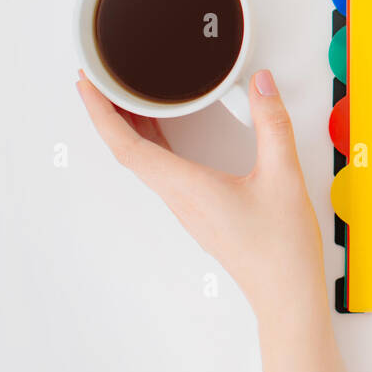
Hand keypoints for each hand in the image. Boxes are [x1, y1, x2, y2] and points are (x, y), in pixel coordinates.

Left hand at [75, 69, 325, 321]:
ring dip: (130, 127)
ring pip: (144, 162)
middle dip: (108, 113)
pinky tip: (167, 129)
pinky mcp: (200, 209)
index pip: (127, 147)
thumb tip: (261, 84)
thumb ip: (272, 123)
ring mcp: (188, 206)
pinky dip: (154, 142)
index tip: (86, 85)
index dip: (101, 113)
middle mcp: (180, 197)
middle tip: (99, 79)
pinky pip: (164, 170)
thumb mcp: (283, 174)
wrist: (286, 292)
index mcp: (187, 187)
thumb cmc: (281, 247)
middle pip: (128, 151)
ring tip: (128, 97)